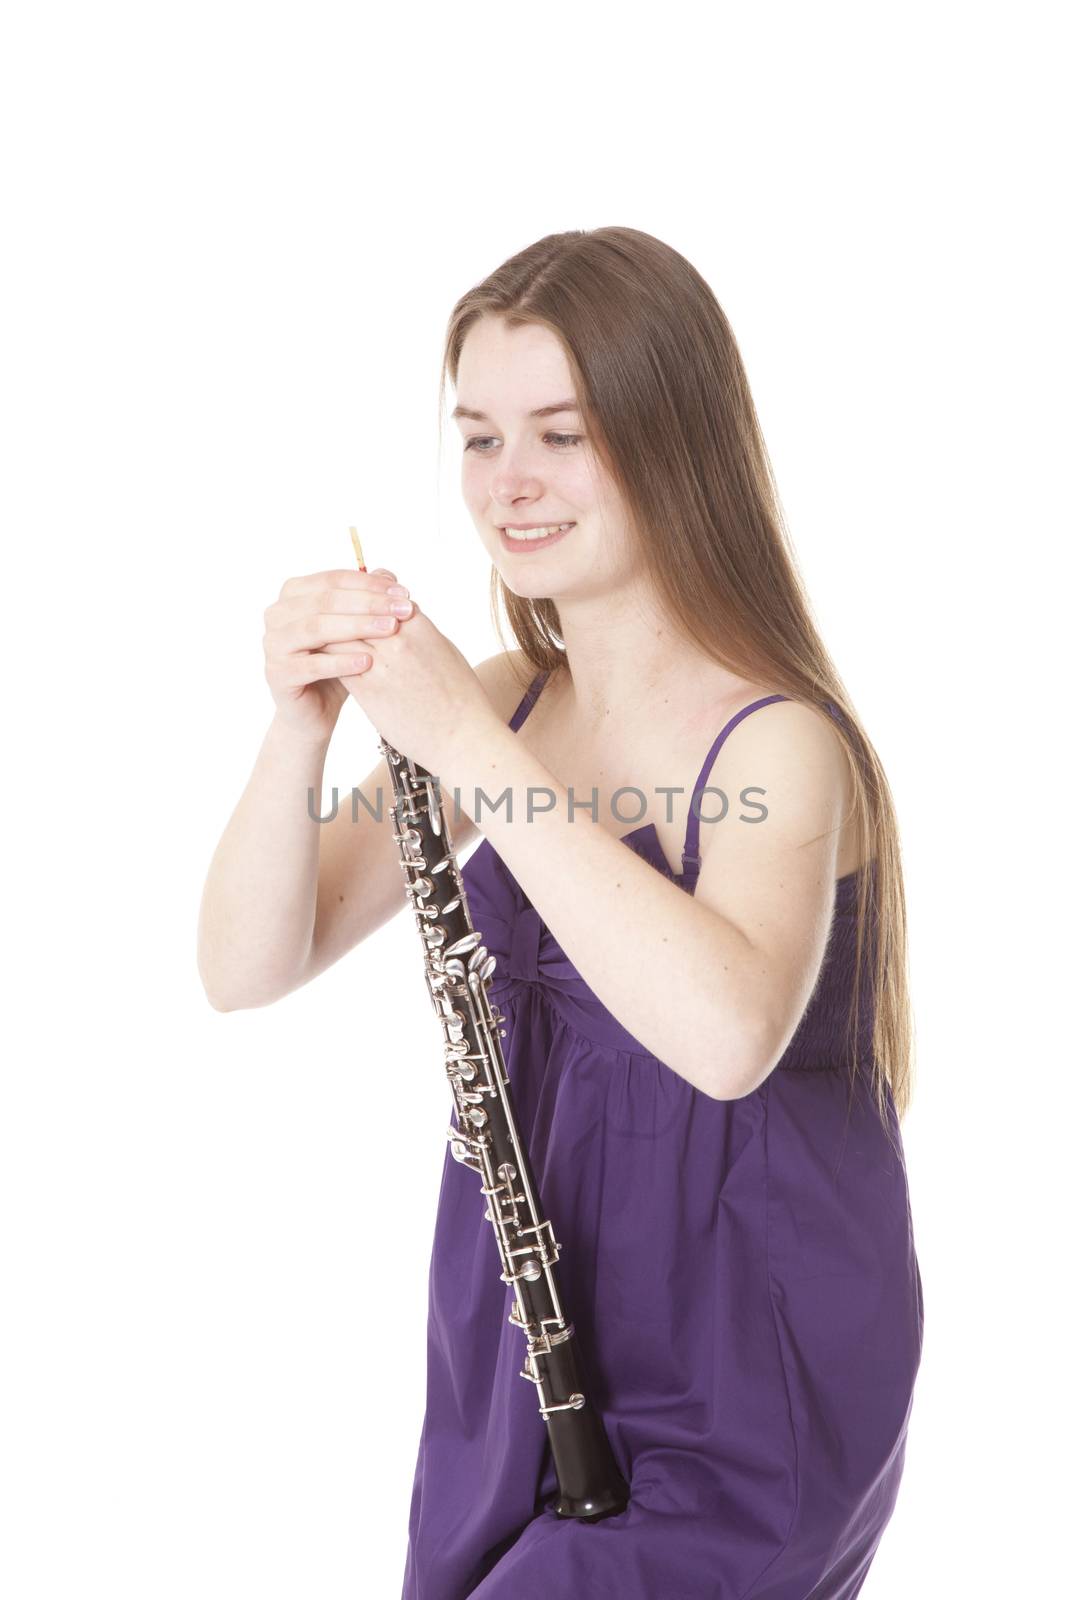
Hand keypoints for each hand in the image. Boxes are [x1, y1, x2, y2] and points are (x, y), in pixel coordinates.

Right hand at [262, 566, 412, 743]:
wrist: (316, 711)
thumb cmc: (338, 664)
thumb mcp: (356, 630)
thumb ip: (367, 601)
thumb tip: (389, 574)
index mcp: (293, 594)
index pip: (334, 580)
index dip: (370, 585)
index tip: (404, 594)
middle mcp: (277, 614)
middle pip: (325, 600)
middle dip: (369, 603)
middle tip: (403, 610)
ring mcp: (273, 643)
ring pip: (316, 627)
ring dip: (357, 627)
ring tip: (390, 630)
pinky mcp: (277, 674)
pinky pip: (311, 665)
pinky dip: (341, 662)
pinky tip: (368, 661)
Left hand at [328, 597, 501, 774]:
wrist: (463, 736)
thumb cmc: (461, 697)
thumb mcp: (444, 651)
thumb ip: (419, 632)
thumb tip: (403, 619)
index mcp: (419, 626)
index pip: (379, 596)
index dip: (362, 596)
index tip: (352, 601)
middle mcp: (398, 639)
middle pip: (355, 610)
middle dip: (338, 611)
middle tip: (321, 614)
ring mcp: (382, 664)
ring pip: (339, 634)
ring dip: (326, 633)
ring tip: (315, 636)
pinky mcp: (368, 690)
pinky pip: (337, 663)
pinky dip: (325, 658)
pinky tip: (318, 660)